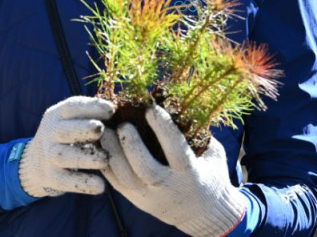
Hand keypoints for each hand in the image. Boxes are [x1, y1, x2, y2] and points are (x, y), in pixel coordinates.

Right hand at [19, 96, 114, 197]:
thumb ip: (90, 115)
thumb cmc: (65, 136)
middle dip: (82, 128)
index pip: (71, 107)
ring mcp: (48, 157)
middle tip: (101, 129)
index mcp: (57, 115)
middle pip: (64, 130)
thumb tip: (121, 108)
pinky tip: (101, 186)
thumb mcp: (70, 120)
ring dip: (86, 157)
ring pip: (65, 156)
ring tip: (106, 159)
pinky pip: (66, 182)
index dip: (91, 107)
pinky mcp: (51, 178)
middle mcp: (50, 134)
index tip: (112, 109)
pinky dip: (83, 184)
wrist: (35, 162)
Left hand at [100, 105, 247, 235]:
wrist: (205, 214)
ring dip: (113, 153)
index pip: (176, 150)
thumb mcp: (213, 154)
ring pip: (126, 178)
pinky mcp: (136, 201)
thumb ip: (200, 132)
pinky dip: (106, 165)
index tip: (151, 108)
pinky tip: (102, 146)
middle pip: (146, 169)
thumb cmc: (211, 175)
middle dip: (132, 145)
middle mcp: (169, 188)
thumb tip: (181, 101)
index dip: (163, 128)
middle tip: (123, 124)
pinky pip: (116, 184)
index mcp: (191, 173)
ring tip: (106, 132)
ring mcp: (150, 197)